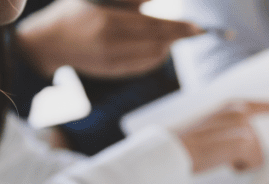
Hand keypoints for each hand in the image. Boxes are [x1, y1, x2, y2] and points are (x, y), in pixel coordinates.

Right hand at [16, 0, 202, 78]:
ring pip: (153, 56)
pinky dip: (157, 57)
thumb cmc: (77, 12)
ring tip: (176, 36)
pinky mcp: (112, 71)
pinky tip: (162, 48)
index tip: (197, 27)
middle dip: (179, 36)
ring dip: (169, 45)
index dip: (177, 27)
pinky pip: (144, 66)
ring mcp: (111, 60)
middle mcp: (109, 43)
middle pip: (156, 41)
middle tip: (198, 32)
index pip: (152, 25)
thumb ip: (129, 0)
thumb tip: (156, 2)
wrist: (49, 42)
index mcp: (106, 21)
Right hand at [173, 100, 268, 174]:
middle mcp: (241, 110)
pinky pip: (254, 164)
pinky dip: (239, 168)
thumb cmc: (186, 144)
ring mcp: (244, 124)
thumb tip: (249, 149)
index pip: (266, 106)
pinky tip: (222, 161)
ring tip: (216, 156)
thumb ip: (232, 130)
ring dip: (239, 162)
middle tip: (217, 153)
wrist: (171, 150)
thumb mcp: (212, 128)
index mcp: (232, 105)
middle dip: (243, 156)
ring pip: (257, 156)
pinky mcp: (245, 139)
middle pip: (259, 144)